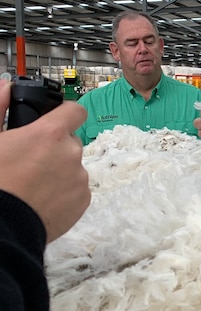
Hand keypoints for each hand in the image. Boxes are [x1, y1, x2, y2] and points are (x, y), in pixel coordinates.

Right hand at [0, 80, 89, 241]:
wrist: (3, 225)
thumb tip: (6, 85)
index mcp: (50, 134)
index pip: (75, 110)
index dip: (65, 114)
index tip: (56, 120)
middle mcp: (71, 153)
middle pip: (70, 141)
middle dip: (54, 147)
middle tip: (30, 161)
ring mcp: (80, 178)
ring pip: (72, 166)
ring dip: (58, 171)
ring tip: (32, 184)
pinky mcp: (83, 200)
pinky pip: (76, 189)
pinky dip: (63, 192)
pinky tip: (41, 198)